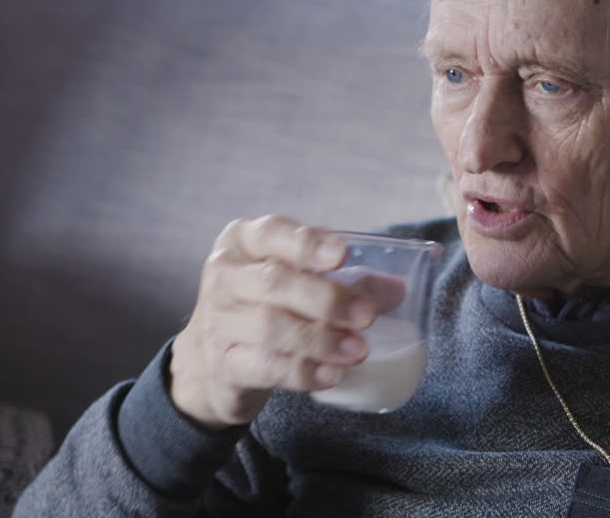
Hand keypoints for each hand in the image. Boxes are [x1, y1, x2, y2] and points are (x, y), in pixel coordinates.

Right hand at [168, 215, 376, 428]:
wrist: (209, 362)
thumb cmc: (264, 307)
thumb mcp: (296, 283)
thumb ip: (348, 282)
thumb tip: (399, 289)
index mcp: (242, 242)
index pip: (272, 233)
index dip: (307, 244)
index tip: (342, 256)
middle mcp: (224, 276)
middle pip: (274, 282)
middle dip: (326, 299)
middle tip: (366, 315)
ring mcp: (218, 322)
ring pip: (271, 327)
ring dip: (320, 340)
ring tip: (359, 350)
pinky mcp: (222, 365)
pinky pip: (265, 368)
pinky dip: (303, 372)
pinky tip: (332, 375)